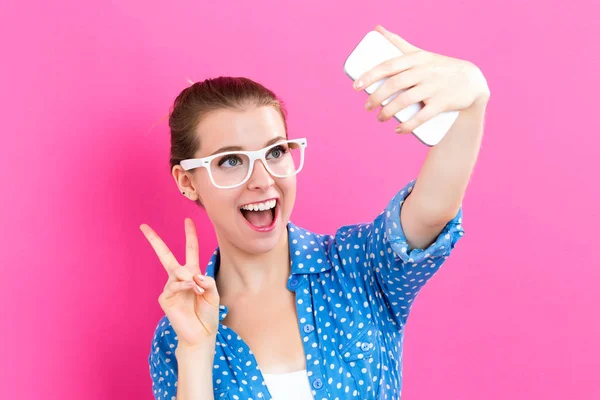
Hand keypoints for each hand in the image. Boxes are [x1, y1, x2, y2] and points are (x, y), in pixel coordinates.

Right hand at [140, 218, 219, 347]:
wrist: (201, 334)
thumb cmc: (208, 314)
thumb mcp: (214, 295)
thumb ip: (207, 282)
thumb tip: (193, 275)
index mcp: (193, 274)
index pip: (190, 250)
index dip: (190, 235)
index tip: (187, 220)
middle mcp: (179, 278)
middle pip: (166, 255)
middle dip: (155, 241)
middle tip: (143, 226)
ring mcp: (171, 288)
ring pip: (177, 271)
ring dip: (190, 279)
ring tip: (199, 291)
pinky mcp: (165, 298)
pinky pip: (174, 285)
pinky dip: (184, 286)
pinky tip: (192, 291)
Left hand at [354, 24, 489, 133]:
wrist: (471, 81)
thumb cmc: (438, 67)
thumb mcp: (420, 53)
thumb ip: (398, 43)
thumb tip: (376, 29)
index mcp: (416, 58)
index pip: (388, 65)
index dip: (370, 76)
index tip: (356, 87)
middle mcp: (424, 71)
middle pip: (394, 84)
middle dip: (376, 98)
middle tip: (367, 107)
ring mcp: (434, 87)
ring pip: (406, 101)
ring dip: (388, 112)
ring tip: (379, 118)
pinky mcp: (442, 103)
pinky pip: (422, 116)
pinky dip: (408, 125)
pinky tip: (398, 130)